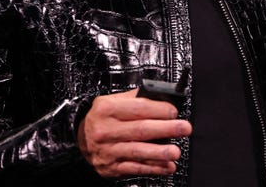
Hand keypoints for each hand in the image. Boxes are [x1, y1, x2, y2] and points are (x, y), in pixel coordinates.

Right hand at [77, 88, 192, 177]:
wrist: (81, 137)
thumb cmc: (102, 117)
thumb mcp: (112, 100)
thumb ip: (136, 98)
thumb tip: (163, 97)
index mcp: (107, 109)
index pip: (138, 108)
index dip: (159, 110)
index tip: (174, 112)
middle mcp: (106, 130)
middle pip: (140, 130)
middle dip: (166, 129)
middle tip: (184, 128)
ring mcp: (108, 150)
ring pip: (137, 151)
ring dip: (160, 152)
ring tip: (176, 151)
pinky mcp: (111, 167)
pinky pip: (135, 168)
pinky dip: (153, 168)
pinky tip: (167, 166)